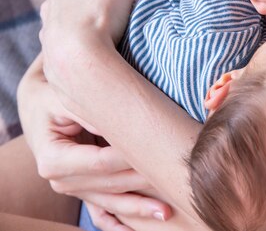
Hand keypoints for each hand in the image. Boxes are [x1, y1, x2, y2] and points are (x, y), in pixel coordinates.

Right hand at [17, 56, 170, 228]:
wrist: (40, 107)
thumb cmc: (54, 99)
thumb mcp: (64, 98)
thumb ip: (88, 111)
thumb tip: (113, 123)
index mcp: (54, 159)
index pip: (101, 162)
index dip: (130, 158)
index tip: (158, 152)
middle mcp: (61, 180)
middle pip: (111, 185)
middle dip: (143, 182)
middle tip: (176, 179)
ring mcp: (73, 188)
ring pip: (111, 203)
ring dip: (139, 207)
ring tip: (167, 210)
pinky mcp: (85, 190)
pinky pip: (103, 213)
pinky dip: (120, 222)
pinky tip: (138, 229)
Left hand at [39, 0, 156, 88]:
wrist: (79, 64)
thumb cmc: (99, 18)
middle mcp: (54, 3)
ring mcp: (51, 29)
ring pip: (55, 12)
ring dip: (63, 6)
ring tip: (71, 8)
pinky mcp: (52, 54)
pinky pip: (57, 39)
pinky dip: (64, 34)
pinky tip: (70, 40)